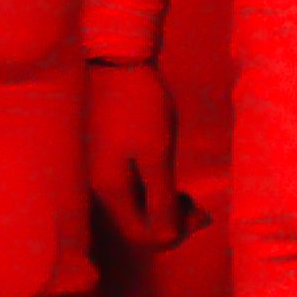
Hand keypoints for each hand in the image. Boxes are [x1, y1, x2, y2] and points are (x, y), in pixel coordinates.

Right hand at [86, 60, 190, 248]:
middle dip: (171, 221)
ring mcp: (96, 170)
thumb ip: (162, 200)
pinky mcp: (100, 155)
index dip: (174, 235)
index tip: (201, 214)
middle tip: (200, 207)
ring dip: (161, 205)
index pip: (141, 236)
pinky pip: (126, 187)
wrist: (114, 57)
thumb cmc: (138, 104)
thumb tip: (168, 238)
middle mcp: (96, 187)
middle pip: (135, 224)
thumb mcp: (156, 154)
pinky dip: (149, 188)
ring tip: (186, 193)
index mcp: (109, 190)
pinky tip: (164, 175)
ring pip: (132, 206)